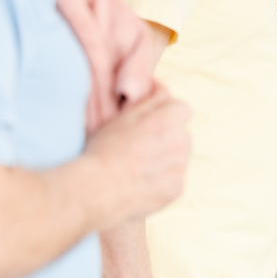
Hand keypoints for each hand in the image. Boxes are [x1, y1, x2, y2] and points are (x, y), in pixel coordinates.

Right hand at [84, 84, 190, 225]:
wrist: (94, 190)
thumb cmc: (103, 150)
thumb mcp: (123, 117)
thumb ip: (150, 99)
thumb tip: (163, 87)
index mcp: (168, 119)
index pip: (182, 109)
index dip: (166, 116)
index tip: (151, 125)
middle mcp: (180, 141)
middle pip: (182, 134)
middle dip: (167, 138)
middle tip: (140, 149)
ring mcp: (180, 166)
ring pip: (179, 158)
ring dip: (166, 160)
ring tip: (137, 167)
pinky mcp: (176, 189)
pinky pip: (174, 180)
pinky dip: (162, 182)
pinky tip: (140, 183)